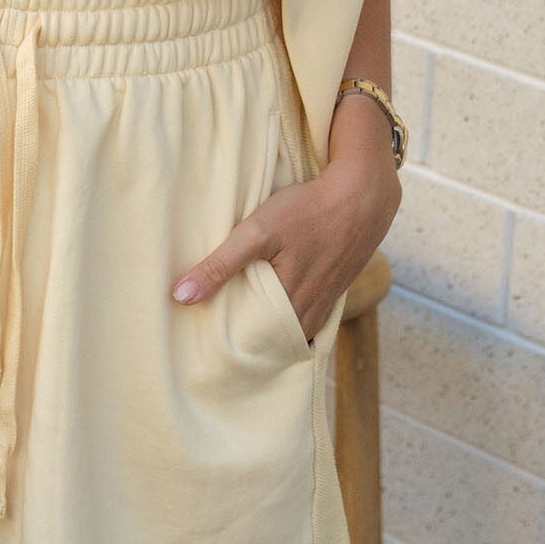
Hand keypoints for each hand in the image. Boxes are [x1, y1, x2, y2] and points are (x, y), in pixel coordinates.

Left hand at [169, 95, 399, 341]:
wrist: (363, 194)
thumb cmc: (308, 210)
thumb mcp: (258, 232)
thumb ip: (220, 265)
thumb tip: (181, 296)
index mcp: (290, 304)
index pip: (255, 345)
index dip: (233, 348)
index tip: (209, 348)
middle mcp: (311, 311)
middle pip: (276, 342)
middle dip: (252, 345)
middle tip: (222, 343)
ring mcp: (327, 301)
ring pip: (296, 331)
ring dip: (273, 333)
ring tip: (245, 330)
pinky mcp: (335, 287)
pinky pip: (312, 317)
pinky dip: (293, 320)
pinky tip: (279, 310)